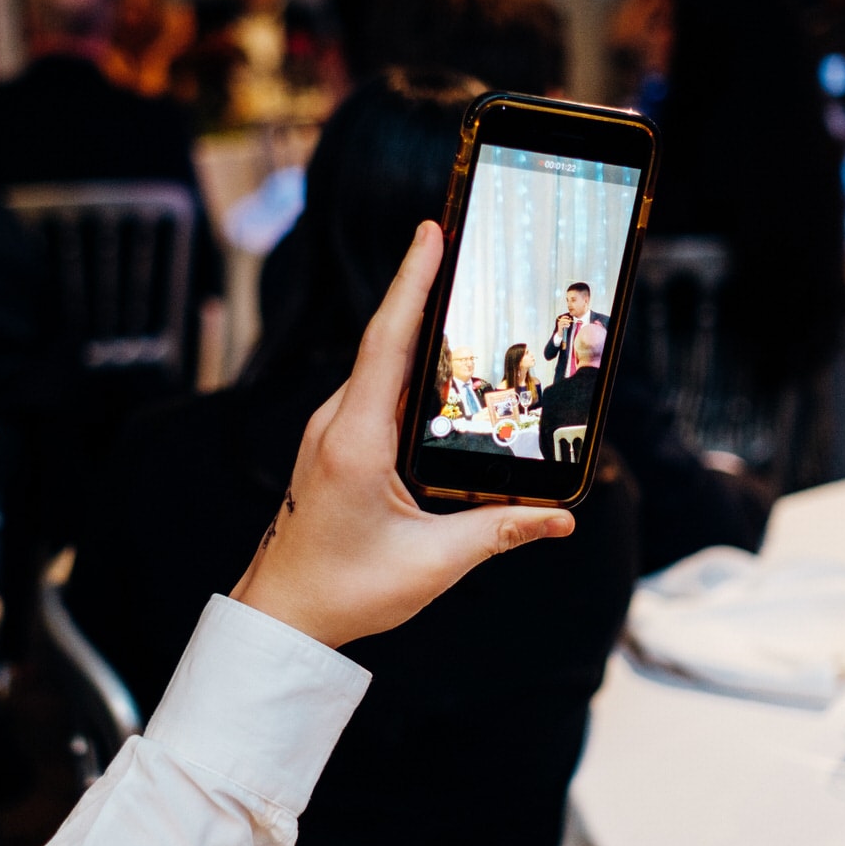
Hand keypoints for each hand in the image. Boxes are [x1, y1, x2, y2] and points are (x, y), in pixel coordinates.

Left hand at [231, 223, 573, 649]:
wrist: (283, 615)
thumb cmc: (345, 590)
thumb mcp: (432, 564)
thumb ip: (499, 533)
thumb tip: (561, 520)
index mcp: (355, 441)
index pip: (387, 342)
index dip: (411, 283)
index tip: (431, 231)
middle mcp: (336, 424)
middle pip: (385, 340)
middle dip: (424, 288)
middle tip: (465, 243)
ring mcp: (330, 431)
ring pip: (378, 364)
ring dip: (416, 325)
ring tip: (460, 288)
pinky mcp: (334, 444)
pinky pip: (373, 388)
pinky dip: (405, 363)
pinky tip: (438, 362)